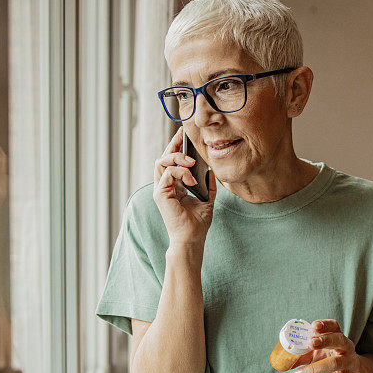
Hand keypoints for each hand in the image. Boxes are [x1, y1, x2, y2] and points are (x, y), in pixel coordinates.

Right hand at [153, 126, 216, 246]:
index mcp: (174, 185)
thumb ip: (208, 184)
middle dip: (173, 144)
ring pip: (162, 162)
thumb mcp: (207, 198)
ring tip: (192, 162)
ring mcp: (161, 189)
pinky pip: (167, 174)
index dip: (176, 146)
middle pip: (164, 157)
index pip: (171, 161)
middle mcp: (165, 185)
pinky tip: (191, 178)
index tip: (184, 134)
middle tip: (184, 136)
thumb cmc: (197, 222)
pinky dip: (180, 172)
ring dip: (177, 158)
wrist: (192, 238)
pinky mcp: (160, 194)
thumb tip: (211, 170)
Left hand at [293, 319, 364, 372]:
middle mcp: (347, 348)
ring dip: (314, 369)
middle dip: (325, 340)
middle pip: (339, 340)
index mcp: (338, 338)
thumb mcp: (319, 354)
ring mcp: (350, 363)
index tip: (313, 326)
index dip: (325, 325)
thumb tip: (283, 359)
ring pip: (335, 363)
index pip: (334, 326)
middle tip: (310, 343)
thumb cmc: (332, 360)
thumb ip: (303, 355)